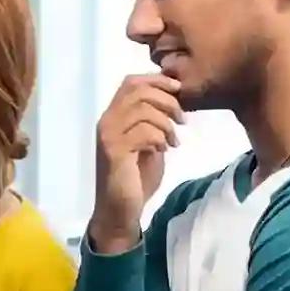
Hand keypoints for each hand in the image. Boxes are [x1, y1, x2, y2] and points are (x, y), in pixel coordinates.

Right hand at [90, 73, 182, 253]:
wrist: (120, 210)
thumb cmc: (136, 179)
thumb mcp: (149, 144)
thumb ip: (154, 123)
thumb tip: (174, 101)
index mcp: (114, 116)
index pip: (131, 82)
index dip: (157, 80)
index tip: (179, 91)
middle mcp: (107, 121)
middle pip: (138, 90)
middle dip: (167, 100)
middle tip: (182, 119)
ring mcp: (108, 136)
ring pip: (143, 109)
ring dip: (166, 122)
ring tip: (173, 140)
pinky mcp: (115, 151)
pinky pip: (143, 131)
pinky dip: (159, 138)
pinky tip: (163, 151)